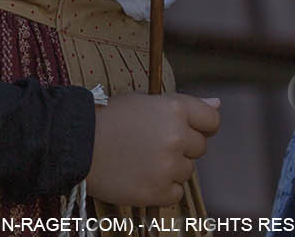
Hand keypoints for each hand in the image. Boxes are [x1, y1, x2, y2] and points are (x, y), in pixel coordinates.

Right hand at [83, 92, 219, 205]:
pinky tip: (141, 176)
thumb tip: (218, 104)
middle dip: (182, 147)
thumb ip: (186, 106)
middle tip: (153, 145)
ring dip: (171, 168)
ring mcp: (168, 166)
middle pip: (199, 148)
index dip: (201, 127)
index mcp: (175, 109)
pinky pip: (175, 193)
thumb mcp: (146, 101)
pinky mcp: (157, 191)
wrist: (76, 144)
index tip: (188, 131)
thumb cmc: (109, 118)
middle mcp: (177, 137)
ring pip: (187, 171)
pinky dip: (162, 189)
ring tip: (142, 160)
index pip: (212, 121)